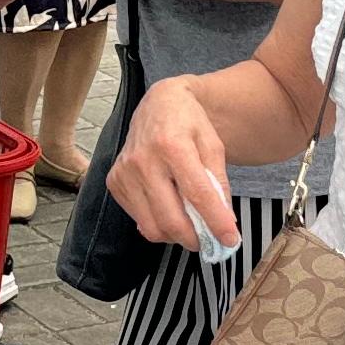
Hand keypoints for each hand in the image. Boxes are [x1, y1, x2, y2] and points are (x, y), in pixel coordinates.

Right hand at [108, 77, 240, 251]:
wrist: (159, 104)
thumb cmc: (189, 124)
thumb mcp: (213, 146)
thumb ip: (218, 184)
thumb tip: (224, 223)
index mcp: (172, 144)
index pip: (197, 194)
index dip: (216, 222)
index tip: (230, 240)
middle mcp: (143, 159)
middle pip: (171, 218)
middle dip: (195, 238)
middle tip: (209, 239)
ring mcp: (125, 172)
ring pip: (153, 227)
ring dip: (176, 235)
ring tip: (189, 224)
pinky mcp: (114, 182)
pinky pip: (139, 220)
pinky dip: (158, 224)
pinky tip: (168, 209)